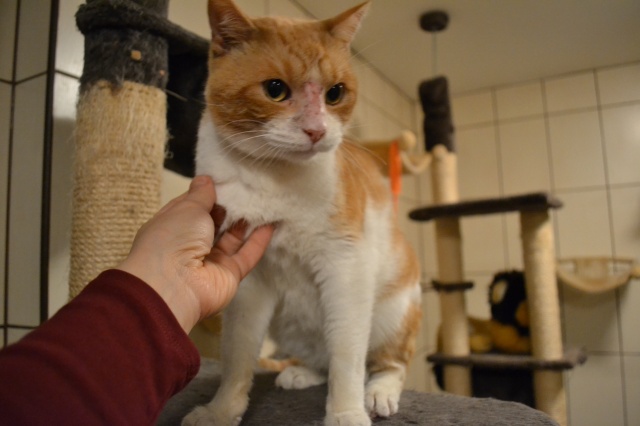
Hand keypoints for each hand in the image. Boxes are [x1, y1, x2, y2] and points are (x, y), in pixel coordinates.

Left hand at [117, 176, 273, 332]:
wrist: (174, 286)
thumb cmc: (174, 238)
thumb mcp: (187, 208)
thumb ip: (201, 194)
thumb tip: (205, 179)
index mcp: (172, 227)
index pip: (192, 207)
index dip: (208, 194)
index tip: (227, 179)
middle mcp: (190, 244)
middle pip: (214, 223)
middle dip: (231, 206)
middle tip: (251, 187)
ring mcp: (210, 261)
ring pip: (232, 238)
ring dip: (247, 221)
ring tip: (265, 200)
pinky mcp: (230, 275)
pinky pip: (246, 255)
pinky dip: (259, 240)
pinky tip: (273, 223)